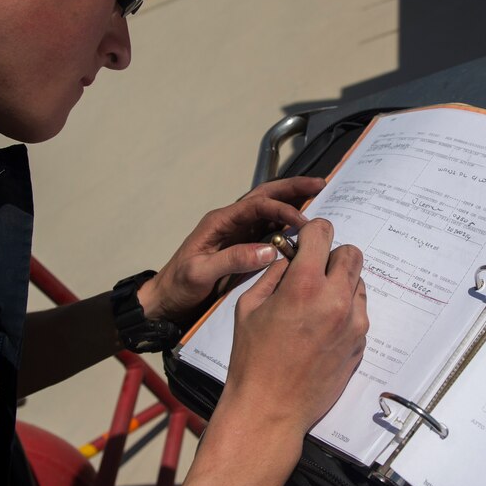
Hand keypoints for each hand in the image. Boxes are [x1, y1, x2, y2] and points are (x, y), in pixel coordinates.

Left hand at [138, 176, 325, 325]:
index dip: (282, 210)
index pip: (256, 205)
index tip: (304, 223)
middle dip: (292, 189)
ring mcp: (236, 233)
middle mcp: (230, 222)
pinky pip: (267, 229)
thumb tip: (269, 249)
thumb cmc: (178, 286)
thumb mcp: (200, 273)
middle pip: (264, 196)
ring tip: (319, 198)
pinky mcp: (241, 246)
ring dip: (291, 202)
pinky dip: (286, 224)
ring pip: (268, 210)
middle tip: (320, 184)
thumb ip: (232, 260)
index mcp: (219, 221)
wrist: (165, 301)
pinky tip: (303, 229)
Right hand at [221, 218, 368, 435]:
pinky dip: (345, 309)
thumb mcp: (249, 307)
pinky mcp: (360, 343)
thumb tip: (288, 257)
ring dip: (341, 282)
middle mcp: (335, 300)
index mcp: (303, 286)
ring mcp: (353, 323)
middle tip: (313, 270)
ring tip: (316, 303)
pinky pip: (360, 311)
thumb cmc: (252, 359)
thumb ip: (273, 275)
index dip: (312, 231)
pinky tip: (322, 327)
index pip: (323, 233)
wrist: (271, 408)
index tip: (305, 240)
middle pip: (351, 253)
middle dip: (332, 255)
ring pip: (358, 282)